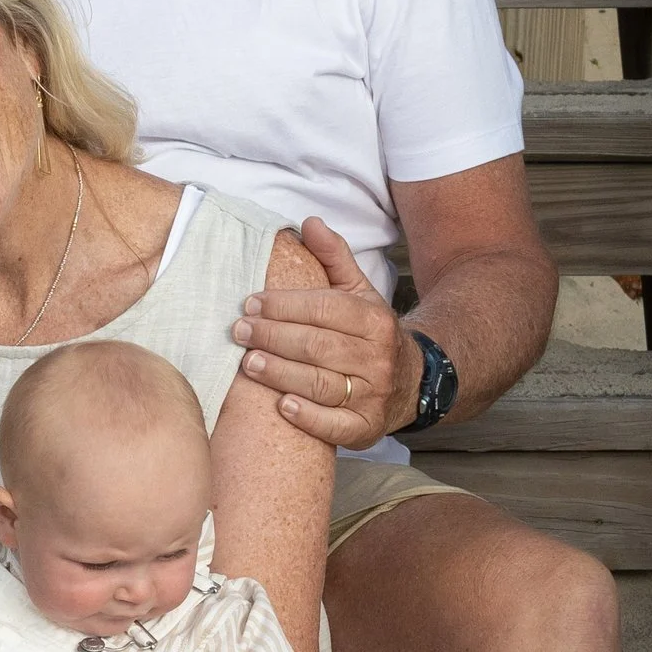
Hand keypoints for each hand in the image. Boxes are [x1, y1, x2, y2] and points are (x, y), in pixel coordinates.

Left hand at [231, 218, 417, 446]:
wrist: (412, 381)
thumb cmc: (371, 334)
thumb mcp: (360, 293)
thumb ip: (334, 258)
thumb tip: (309, 222)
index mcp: (373, 319)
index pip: (325, 309)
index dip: (285, 306)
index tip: (251, 304)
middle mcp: (376, 357)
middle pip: (318, 346)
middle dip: (274, 337)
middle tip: (239, 331)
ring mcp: (372, 395)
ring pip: (322, 384)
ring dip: (281, 374)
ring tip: (249, 363)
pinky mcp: (366, 428)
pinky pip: (335, 426)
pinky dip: (308, 417)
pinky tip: (281, 406)